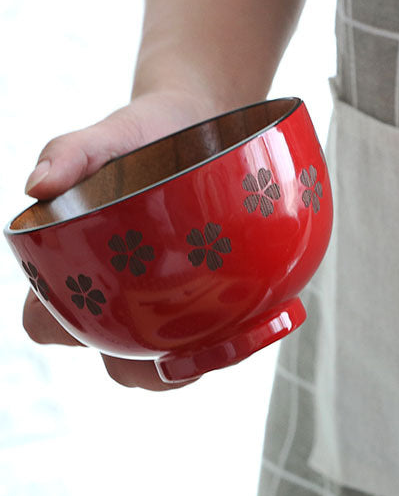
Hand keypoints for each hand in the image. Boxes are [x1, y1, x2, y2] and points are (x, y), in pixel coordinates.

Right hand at [21, 90, 214, 389]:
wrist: (203, 123)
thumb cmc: (143, 136)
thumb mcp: (109, 136)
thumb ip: (70, 153)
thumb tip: (37, 187)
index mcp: (78, 272)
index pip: (49, 323)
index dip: (62, 331)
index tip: (95, 313)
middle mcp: (123, 302)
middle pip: (120, 366)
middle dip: (145, 373)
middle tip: (177, 356)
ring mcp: (171, 309)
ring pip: (174, 366)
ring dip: (196, 365)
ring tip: (227, 344)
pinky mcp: (215, 305)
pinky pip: (222, 341)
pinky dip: (239, 342)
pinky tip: (263, 323)